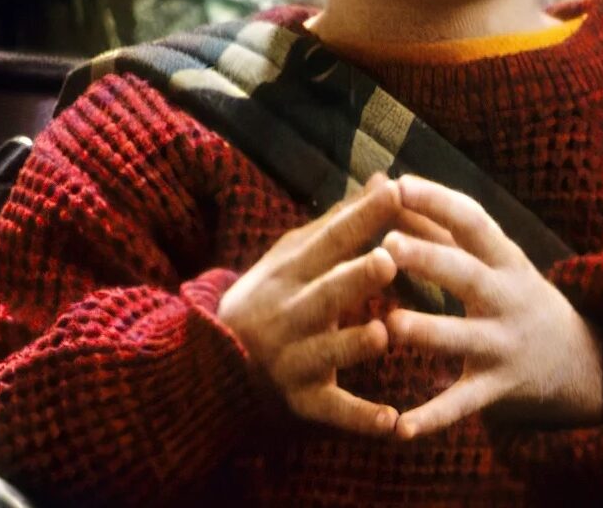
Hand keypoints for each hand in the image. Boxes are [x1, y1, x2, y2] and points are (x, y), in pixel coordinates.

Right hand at [217, 174, 403, 435]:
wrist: (208, 370)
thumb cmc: (268, 301)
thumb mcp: (290, 258)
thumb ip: (338, 224)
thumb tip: (381, 179)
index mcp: (287, 274)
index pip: (327, 242)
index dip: (360, 219)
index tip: (394, 192)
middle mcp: (287, 315)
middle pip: (323, 295)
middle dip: (353, 279)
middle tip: (388, 260)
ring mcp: (291, 361)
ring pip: (324, 353)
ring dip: (352, 345)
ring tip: (383, 335)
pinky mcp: (300, 403)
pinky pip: (331, 411)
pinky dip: (360, 418)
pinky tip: (392, 422)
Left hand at [379, 176, 602, 439]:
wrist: (573, 360)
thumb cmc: (508, 294)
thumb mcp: (490, 259)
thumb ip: (437, 226)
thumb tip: (383, 183)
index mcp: (504, 258)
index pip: (473, 221)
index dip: (437, 201)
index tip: (399, 185)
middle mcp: (507, 298)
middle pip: (468, 275)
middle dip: (430, 259)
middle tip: (387, 245)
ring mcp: (503, 344)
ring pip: (463, 339)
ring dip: (428, 331)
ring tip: (391, 324)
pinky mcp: (496, 388)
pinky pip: (462, 403)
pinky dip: (433, 417)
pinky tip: (400, 428)